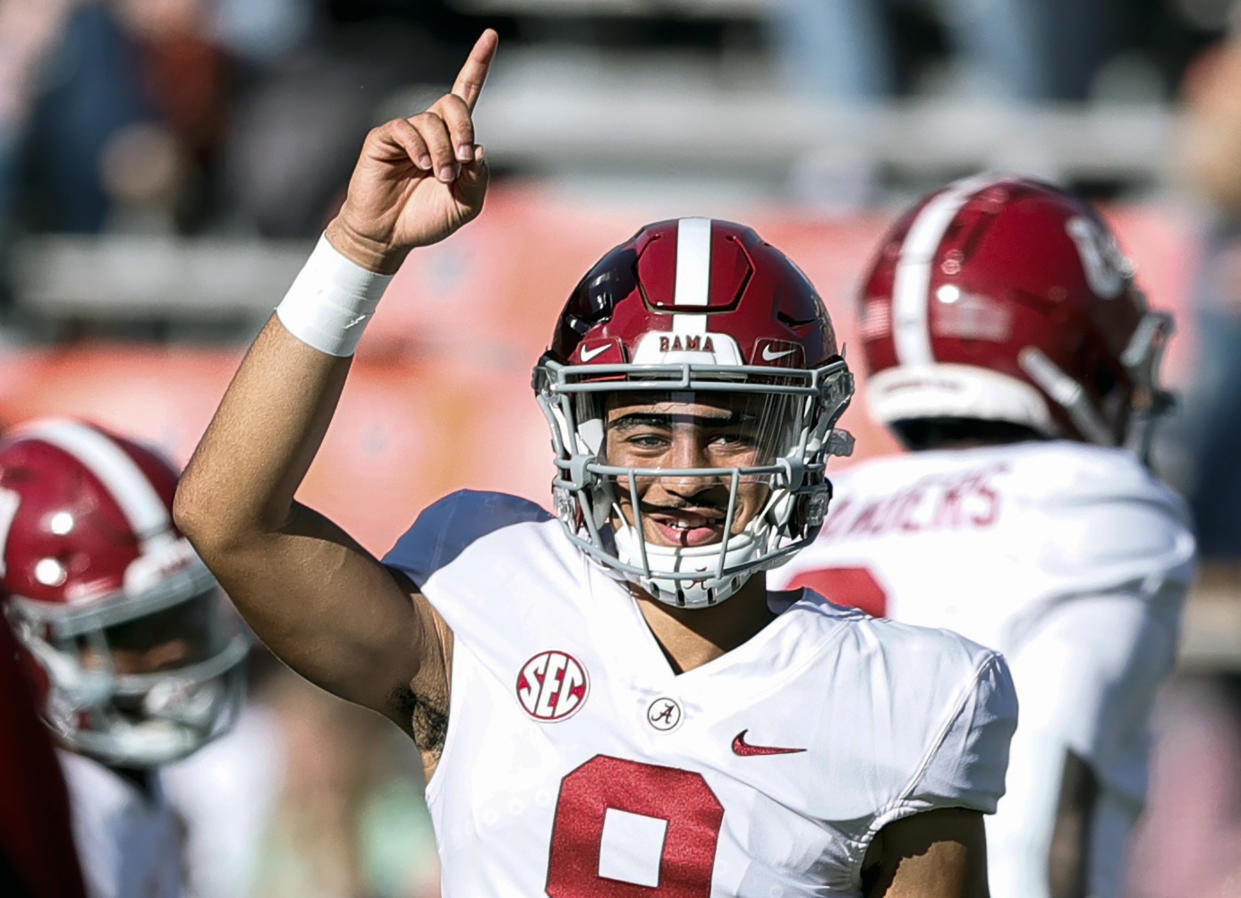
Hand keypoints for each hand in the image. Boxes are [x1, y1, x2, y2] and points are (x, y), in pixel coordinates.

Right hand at [326, 29, 497, 272]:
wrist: (390, 236)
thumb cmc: (426, 219)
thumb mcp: (466, 205)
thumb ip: (479, 179)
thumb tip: (478, 148)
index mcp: (452, 139)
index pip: (467, 93)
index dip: (478, 64)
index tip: (491, 36)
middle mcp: (430, 129)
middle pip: (454, 102)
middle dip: (464, 127)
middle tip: (461, 159)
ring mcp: (406, 133)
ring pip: (432, 120)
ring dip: (442, 151)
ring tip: (438, 177)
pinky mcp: (383, 139)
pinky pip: (405, 128)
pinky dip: (419, 147)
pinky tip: (420, 165)